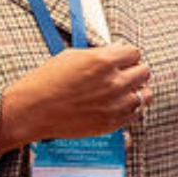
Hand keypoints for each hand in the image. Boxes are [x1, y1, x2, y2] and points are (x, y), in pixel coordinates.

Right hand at [0, 43, 149, 153]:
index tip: (124, 59)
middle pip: (144, 72)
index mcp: (103, 61)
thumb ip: (100, 54)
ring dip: (137, 90)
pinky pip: (136, 114)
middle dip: (135, 70)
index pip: (134, 53)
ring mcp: (114, 105)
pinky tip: (121, 105)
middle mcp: (113, 82)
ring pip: (145, 94)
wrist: (32, 110)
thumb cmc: (46, 81)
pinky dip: (132, 109)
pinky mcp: (111, 123)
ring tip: (126, 90)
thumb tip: (117, 52)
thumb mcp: (73, 56)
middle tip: (126, 73)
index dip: (128, 55)